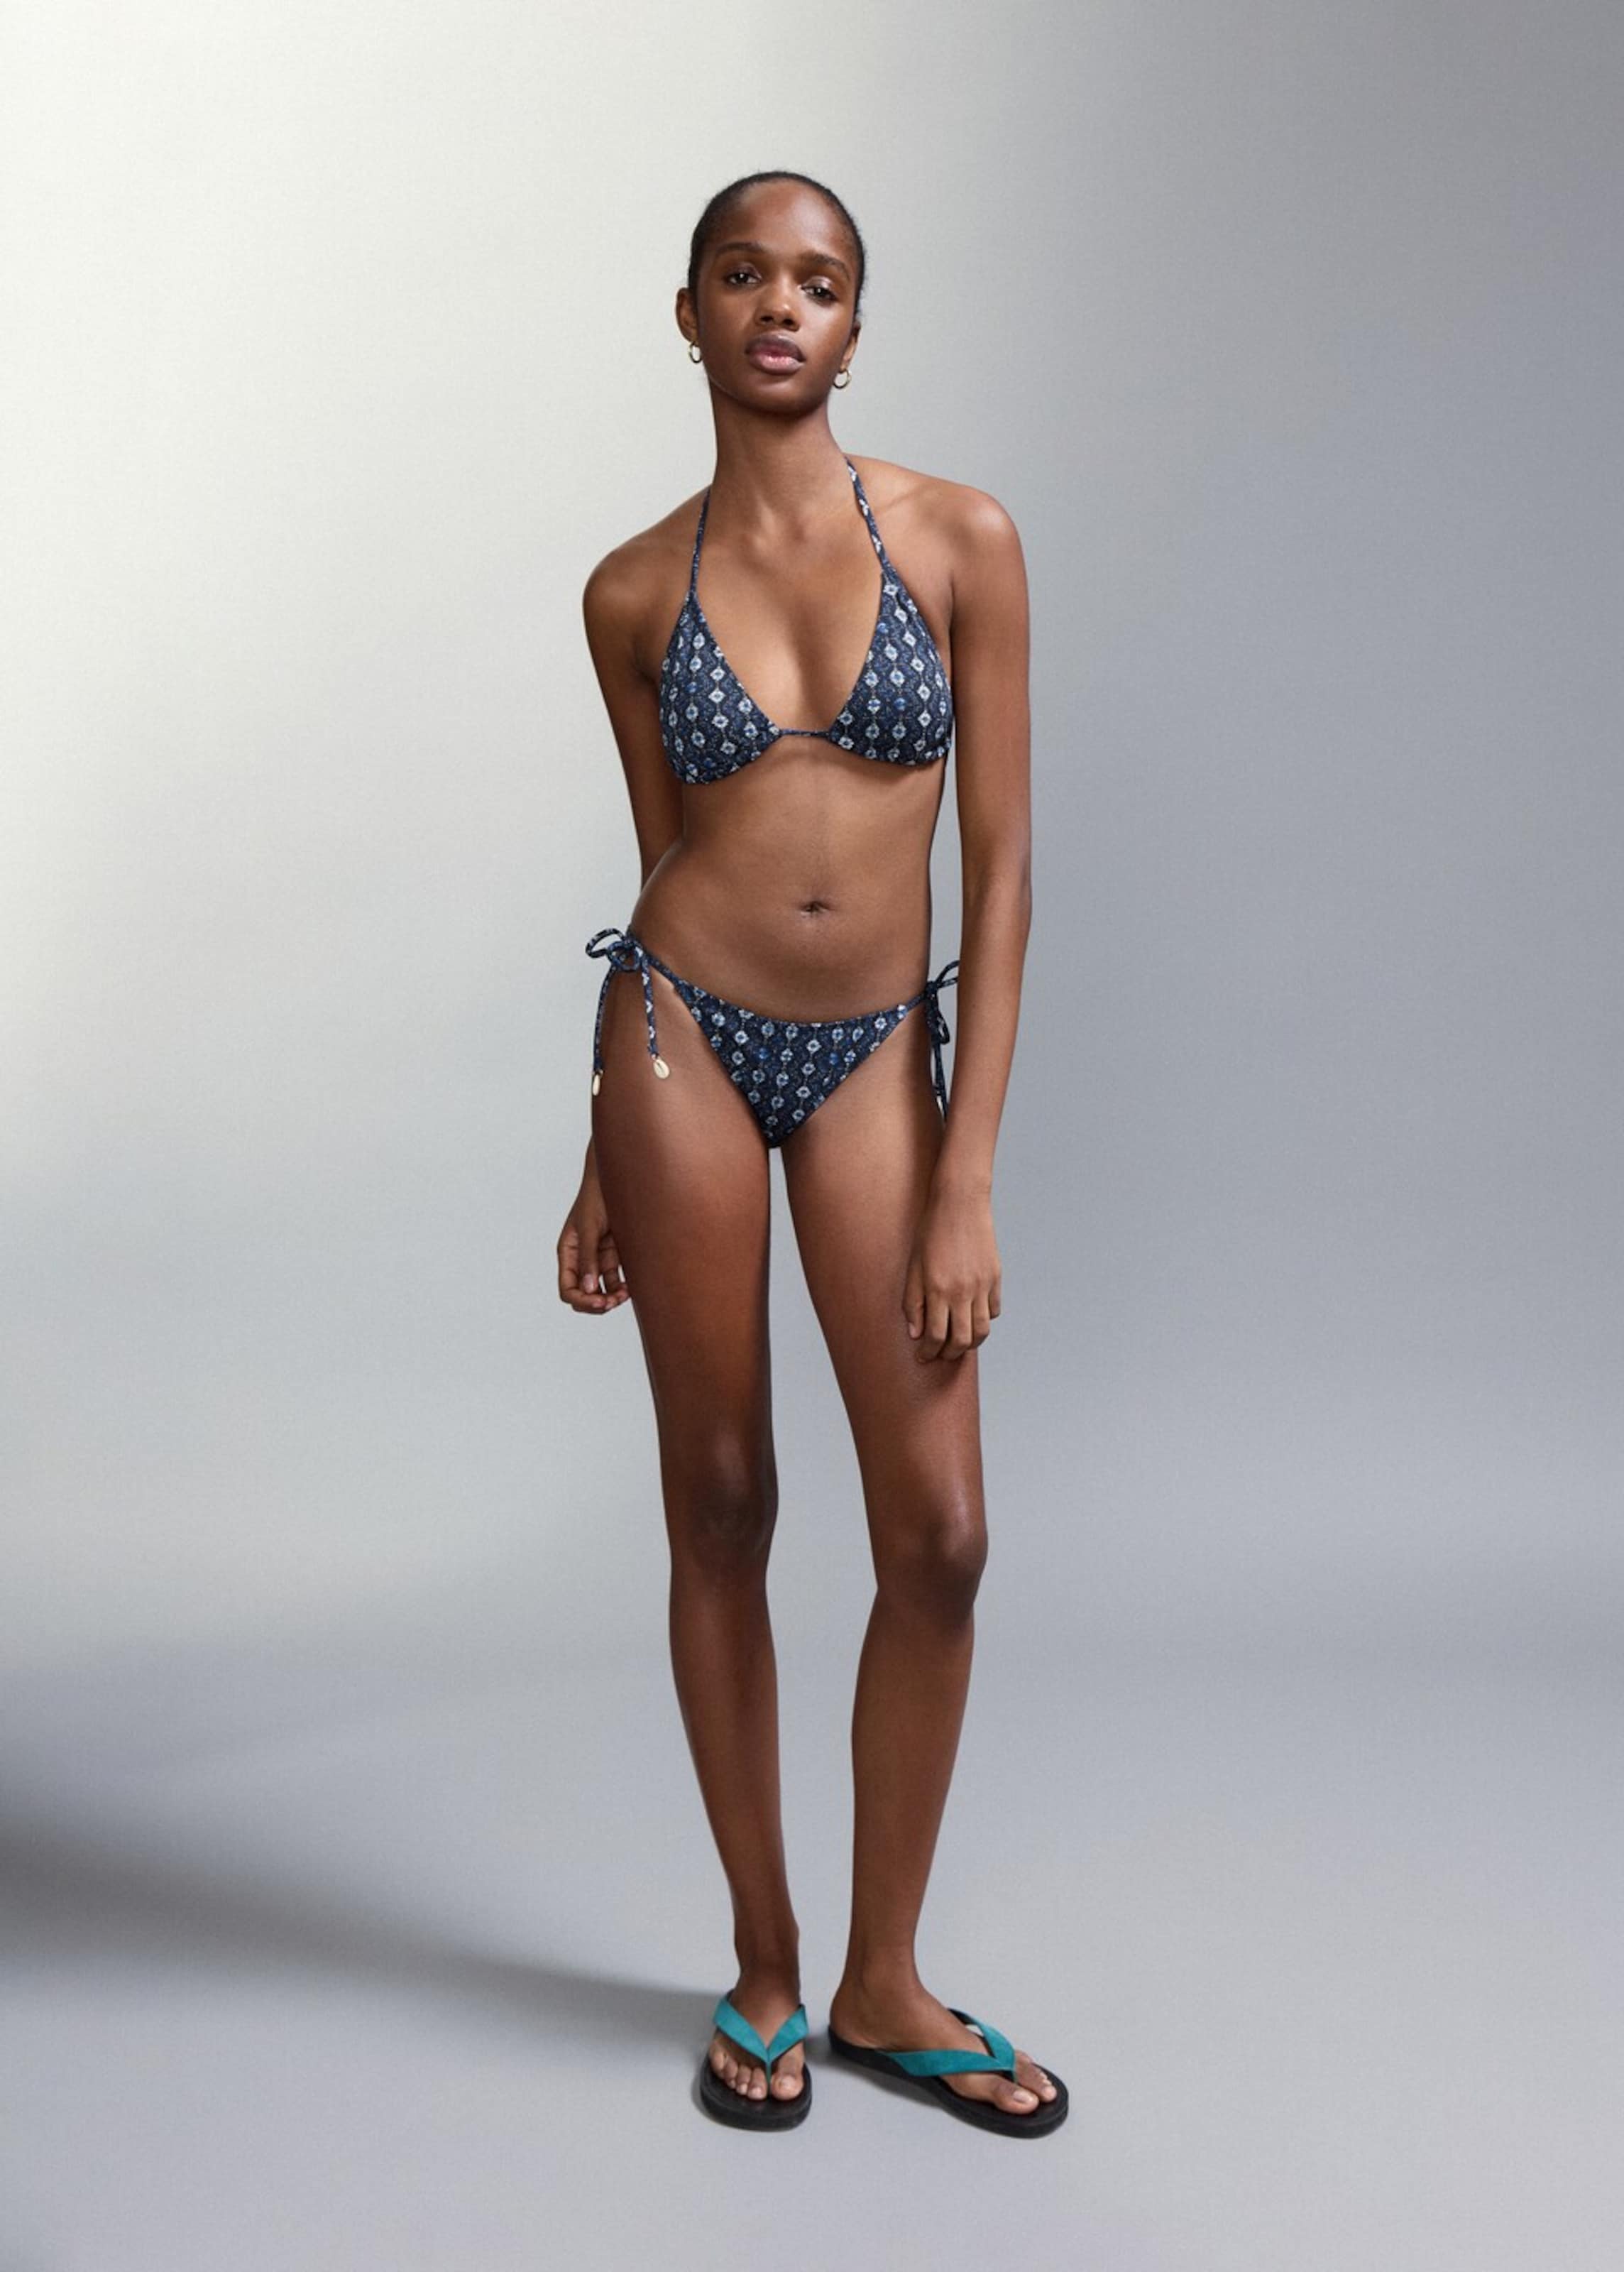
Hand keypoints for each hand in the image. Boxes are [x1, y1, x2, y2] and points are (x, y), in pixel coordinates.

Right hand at [557, 1148, 629, 1314]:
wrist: (617, 1179)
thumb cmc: (596, 1197)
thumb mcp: (589, 1227)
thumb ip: (588, 1258)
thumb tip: (588, 1289)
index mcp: (568, 1252)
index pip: (568, 1288)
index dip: (581, 1300)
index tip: (600, 1301)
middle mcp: (581, 1259)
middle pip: (583, 1294)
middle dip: (596, 1303)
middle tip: (613, 1302)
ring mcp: (598, 1258)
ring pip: (601, 1290)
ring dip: (611, 1298)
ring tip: (625, 1295)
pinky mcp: (615, 1255)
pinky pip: (615, 1280)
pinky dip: (622, 1287)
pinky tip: (632, 1287)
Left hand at [902, 1184, 1000, 1361]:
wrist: (960, 1203)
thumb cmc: (930, 1231)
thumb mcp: (913, 1266)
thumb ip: (912, 1302)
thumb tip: (915, 1334)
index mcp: (938, 1289)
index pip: (935, 1335)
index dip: (928, 1352)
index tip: (922, 1357)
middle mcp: (963, 1291)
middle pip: (961, 1340)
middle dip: (949, 1354)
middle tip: (940, 1355)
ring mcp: (982, 1285)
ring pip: (981, 1330)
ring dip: (969, 1343)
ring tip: (958, 1344)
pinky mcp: (995, 1277)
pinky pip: (993, 1310)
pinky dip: (983, 1321)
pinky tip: (971, 1318)